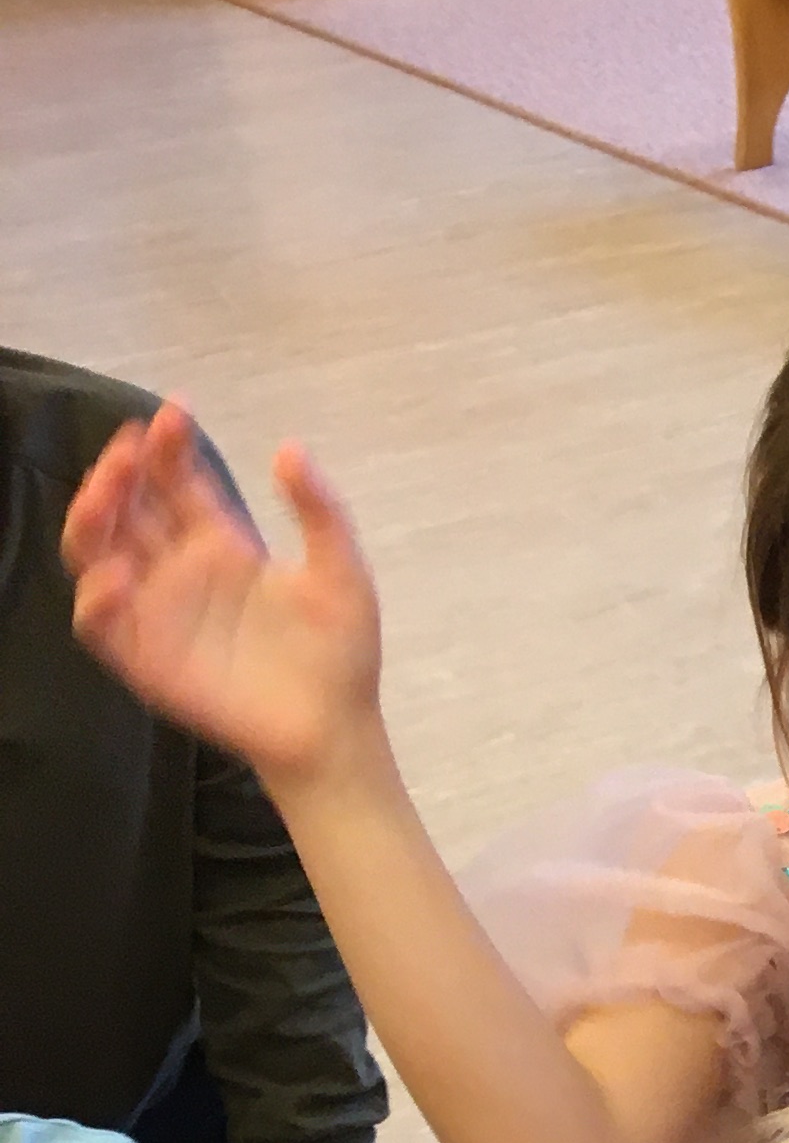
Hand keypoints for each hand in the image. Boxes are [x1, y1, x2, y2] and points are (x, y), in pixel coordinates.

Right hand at [62, 409, 383, 791]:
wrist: (337, 730)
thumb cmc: (339, 653)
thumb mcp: (342, 574)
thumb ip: (320, 513)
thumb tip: (290, 448)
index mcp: (221, 543)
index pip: (178, 482)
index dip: (169, 446)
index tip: (175, 412)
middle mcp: (179, 570)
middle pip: (127, 509)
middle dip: (120, 472)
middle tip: (131, 446)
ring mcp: (156, 612)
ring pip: (97, 554)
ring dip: (91, 519)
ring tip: (107, 491)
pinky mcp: (145, 659)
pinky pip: (101, 626)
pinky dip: (97, 602)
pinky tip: (117, 578)